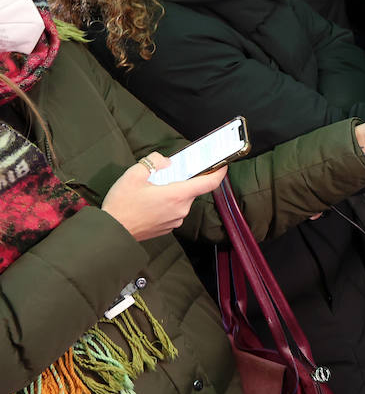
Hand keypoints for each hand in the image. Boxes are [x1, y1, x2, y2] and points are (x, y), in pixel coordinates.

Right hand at [101, 153, 227, 240]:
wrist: (112, 232)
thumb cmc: (122, 204)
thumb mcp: (134, 174)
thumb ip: (154, 161)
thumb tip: (166, 162)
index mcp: (177, 195)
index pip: (209, 183)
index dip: (219, 172)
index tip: (222, 165)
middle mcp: (181, 209)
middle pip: (191, 190)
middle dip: (182, 180)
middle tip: (166, 174)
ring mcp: (175, 220)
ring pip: (182, 200)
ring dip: (173, 192)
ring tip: (152, 190)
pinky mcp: (168, 227)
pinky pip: (174, 210)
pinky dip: (167, 203)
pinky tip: (149, 202)